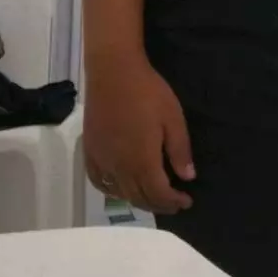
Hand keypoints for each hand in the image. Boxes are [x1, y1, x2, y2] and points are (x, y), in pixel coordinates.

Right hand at [84, 54, 195, 214]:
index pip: (158, 194)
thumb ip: (179, 150)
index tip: (187, 201)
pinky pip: (99, 182)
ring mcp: (102, 161)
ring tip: (152, 196)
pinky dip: (113, 191)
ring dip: (138, 199)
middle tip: (173, 203)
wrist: (113, 72)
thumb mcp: (173, 118)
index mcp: (142, 162)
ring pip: (120, 193)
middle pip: (139, 197)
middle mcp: (120, 168)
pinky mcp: (90, 152)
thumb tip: (187, 177)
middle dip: (158, 204)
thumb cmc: (148, 92)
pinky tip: (122, 187)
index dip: (173, 202)